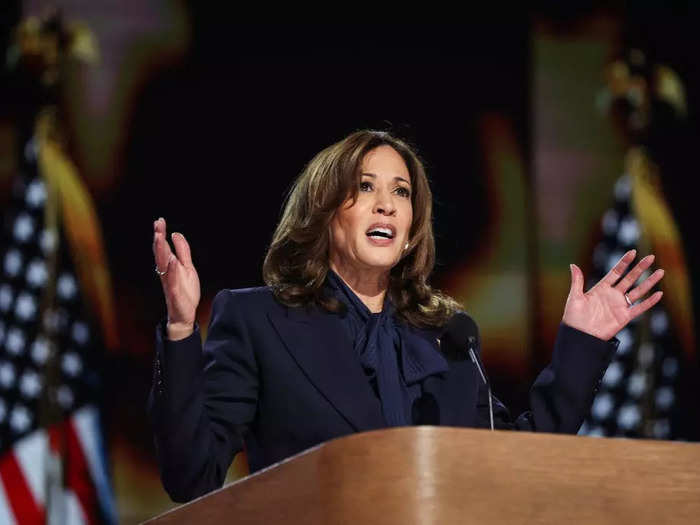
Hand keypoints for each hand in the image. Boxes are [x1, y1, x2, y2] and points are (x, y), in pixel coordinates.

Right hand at [152, 217, 200, 339]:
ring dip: (161, 251)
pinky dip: (172, 270)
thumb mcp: (188, 268)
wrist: (185, 314)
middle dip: (158, 239)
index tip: (159, 220)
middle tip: (157, 225)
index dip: (161, 234)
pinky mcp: (175, 293)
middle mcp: (166, 273)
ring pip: (163, 265)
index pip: (163, 248)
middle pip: (161, 253)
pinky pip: (172, 280)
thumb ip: (183, 252)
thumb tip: (176, 234)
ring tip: (160, 237)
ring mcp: (170, 282)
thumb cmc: (185, 291)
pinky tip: (172, 260)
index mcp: (169, 266)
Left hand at [562, 250, 663, 340]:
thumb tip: (573, 265)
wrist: (579, 336)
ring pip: (638, 291)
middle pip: (630, 278)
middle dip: (640, 268)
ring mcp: (619, 305)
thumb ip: (577, 281)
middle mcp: (612, 295)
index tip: (633, 252)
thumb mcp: (574, 297)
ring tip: (660, 272)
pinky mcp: (624, 317)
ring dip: (649, 282)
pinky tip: (658, 294)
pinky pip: (639, 308)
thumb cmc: (574, 317)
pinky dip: (649, 302)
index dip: (624, 262)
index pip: (616, 272)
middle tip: (651, 257)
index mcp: (601, 288)